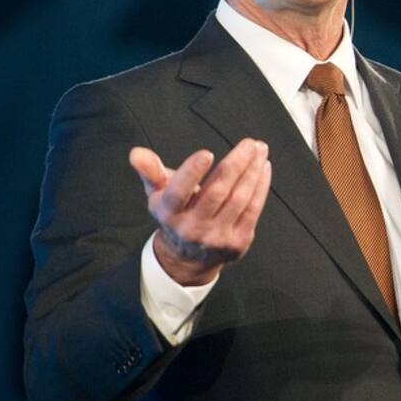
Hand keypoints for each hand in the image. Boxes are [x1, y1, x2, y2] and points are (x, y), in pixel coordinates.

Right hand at [128, 140, 271, 285]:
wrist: (188, 258)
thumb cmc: (175, 214)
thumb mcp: (158, 194)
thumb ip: (150, 171)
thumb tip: (136, 153)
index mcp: (169, 213)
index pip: (179, 192)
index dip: (191, 172)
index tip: (206, 153)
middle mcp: (192, 228)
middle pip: (216, 193)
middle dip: (236, 164)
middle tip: (249, 143)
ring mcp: (216, 237)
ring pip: (239, 199)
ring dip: (252, 171)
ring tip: (260, 149)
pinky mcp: (237, 242)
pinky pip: (253, 210)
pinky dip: (260, 187)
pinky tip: (263, 168)